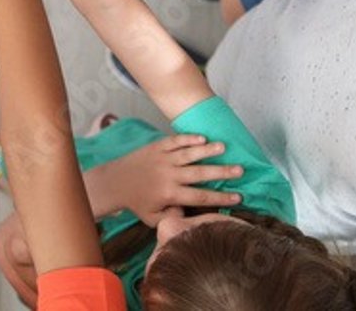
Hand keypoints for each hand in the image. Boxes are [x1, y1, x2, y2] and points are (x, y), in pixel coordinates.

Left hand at [93, 134, 242, 227]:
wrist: (115, 182)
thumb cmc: (138, 202)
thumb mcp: (153, 218)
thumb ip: (173, 218)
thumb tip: (191, 212)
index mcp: (169, 194)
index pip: (200, 197)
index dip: (221, 198)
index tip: (238, 197)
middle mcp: (168, 176)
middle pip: (199, 173)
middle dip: (221, 172)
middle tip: (240, 170)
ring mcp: (162, 159)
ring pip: (188, 153)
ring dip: (207, 150)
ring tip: (224, 147)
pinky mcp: (156, 147)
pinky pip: (174, 141)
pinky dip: (188, 138)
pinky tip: (202, 138)